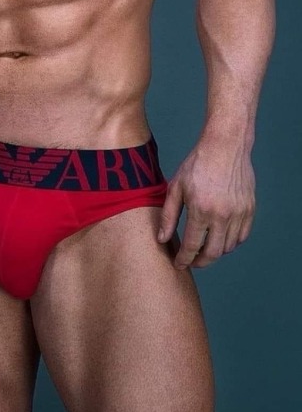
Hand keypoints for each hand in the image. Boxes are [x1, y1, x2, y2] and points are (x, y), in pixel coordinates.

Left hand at [158, 134, 255, 269]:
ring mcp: (238, 214)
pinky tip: (220, 238)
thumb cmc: (197, 164)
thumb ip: (168, 215)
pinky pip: (241, 236)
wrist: (224, 147)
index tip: (179, 264)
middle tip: (192, 261)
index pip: (192, 246)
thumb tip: (162, 239)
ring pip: (228, 247)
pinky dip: (231, 242)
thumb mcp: (176, 187)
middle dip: (200, 262)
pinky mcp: (249, 210)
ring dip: (215, 252)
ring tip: (203, 249)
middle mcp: (222, 215)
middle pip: (213, 253)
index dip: (184, 259)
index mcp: (201, 210)